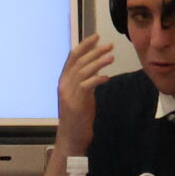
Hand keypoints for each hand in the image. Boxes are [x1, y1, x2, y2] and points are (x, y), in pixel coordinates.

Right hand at [54, 34, 115, 154]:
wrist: (71, 138)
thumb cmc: (78, 118)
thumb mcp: (80, 95)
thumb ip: (85, 82)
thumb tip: (97, 70)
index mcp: (64, 81)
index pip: (72, 57)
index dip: (84, 45)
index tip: (96, 37)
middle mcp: (63, 84)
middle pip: (79, 61)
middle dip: (94, 51)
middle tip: (109, 45)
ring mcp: (68, 94)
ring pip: (83, 71)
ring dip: (98, 62)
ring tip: (111, 56)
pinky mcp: (75, 103)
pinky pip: (86, 85)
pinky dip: (97, 79)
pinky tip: (107, 77)